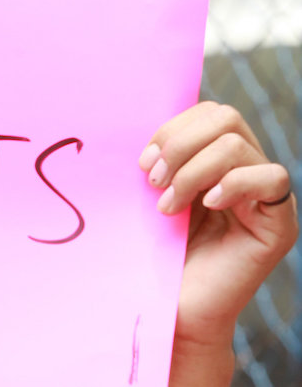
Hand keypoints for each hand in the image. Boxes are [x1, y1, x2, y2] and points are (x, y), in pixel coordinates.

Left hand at [139, 102, 297, 385]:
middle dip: (180, 143)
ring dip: (192, 171)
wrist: (173, 309)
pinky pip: (271, 179)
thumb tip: (142, 127)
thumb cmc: (156, 254)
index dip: (172, 128)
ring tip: (169, 206)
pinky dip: (232, 184)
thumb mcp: (153, 195)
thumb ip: (160, 160)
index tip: (142, 163)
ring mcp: (264, 197)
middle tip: (154, 181)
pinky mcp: (279, 224)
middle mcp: (245, 171)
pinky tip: (207, 206)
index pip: (207, 112)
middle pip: (225, 117)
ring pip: (236, 145)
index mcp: (215, 160)